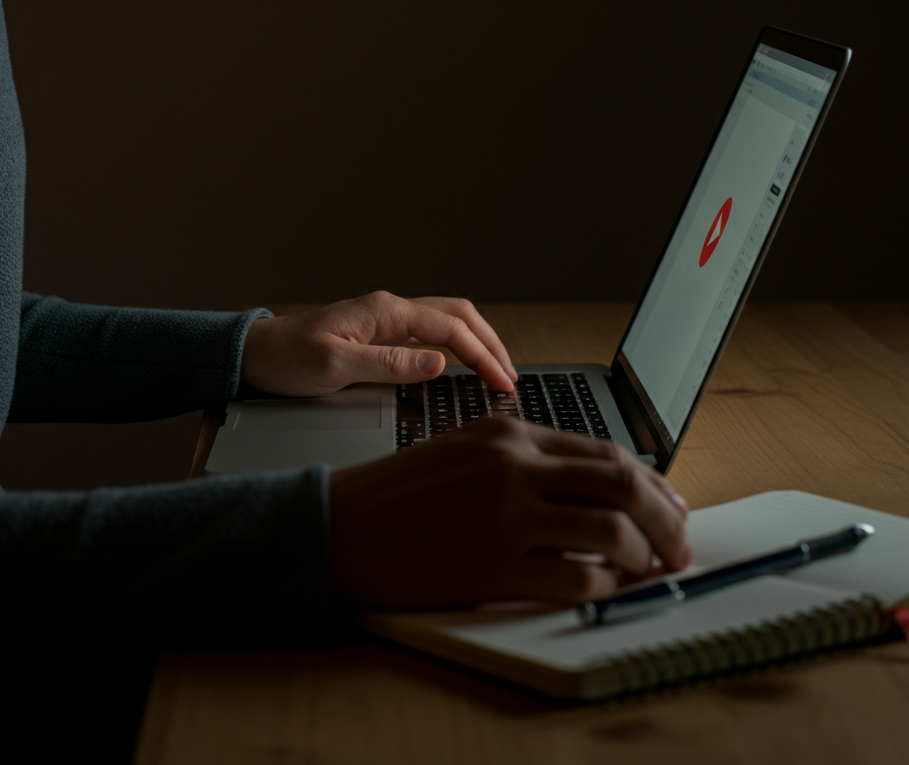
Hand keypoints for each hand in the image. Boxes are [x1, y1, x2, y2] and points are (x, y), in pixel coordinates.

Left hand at [240, 291, 516, 395]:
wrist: (256, 354)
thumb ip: (389, 364)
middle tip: (510, 375)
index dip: (482, 354)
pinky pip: (430, 331)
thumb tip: (439, 363)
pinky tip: (463, 362)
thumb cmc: (288, 359)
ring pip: (447, 320)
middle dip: (490, 342)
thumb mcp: (335, 366)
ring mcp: (386, 319)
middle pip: (457, 315)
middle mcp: (390, 309)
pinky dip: (457, 344)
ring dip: (477, 340)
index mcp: (384, 312)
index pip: (449, 328)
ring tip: (497, 368)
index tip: (502, 381)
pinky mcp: (380, 332)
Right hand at [329, 417, 691, 607]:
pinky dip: (606, 591)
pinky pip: (576, 582)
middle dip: (668, 520)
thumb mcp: (467, 448)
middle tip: (680, 545)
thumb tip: (596, 484)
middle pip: (623, 487)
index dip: (654, 485)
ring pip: (611, 534)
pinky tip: (607, 592)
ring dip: (646, 558)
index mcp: (509, 433)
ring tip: (651, 572)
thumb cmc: (403, 492)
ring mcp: (506, 517)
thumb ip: (529, 457)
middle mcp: (514, 468)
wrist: (344, 526)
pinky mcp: (494, 567)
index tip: (671, 508)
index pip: (606, 454)